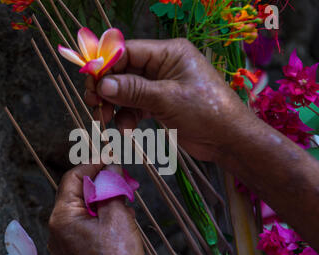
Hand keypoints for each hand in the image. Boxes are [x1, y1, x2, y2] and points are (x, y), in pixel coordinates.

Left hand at [48, 164, 153, 254]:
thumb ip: (111, 186)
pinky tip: (122, 214)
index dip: (92, 165)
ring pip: (85, 207)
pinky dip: (104, 213)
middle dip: (101, 183)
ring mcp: (68, 240)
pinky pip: (89, 221)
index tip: (110, 160)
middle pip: (78, 192)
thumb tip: (112, 167)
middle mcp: (59, 228)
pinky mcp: (79, 247)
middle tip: (122, 177)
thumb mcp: (117, 214)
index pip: (73, 178)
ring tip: (125, 197)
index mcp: (62, 218)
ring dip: (105, 198)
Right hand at [84, 38, 256, 161]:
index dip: (106, 65)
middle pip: (124, 71)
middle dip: (107, 88)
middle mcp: (163, 66)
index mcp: (169, 53)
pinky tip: (125, 129)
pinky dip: (127, 117)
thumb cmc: (206, 112)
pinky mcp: (159, 104)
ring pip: (126, 91)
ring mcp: (160, 86)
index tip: (90, 82)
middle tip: (93, 102)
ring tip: (104, 119)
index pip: (128, 52)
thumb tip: (102, 84)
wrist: (227, 140)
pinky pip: (135, 106)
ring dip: (114, 105)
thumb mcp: (167, 98)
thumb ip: (133, 90)